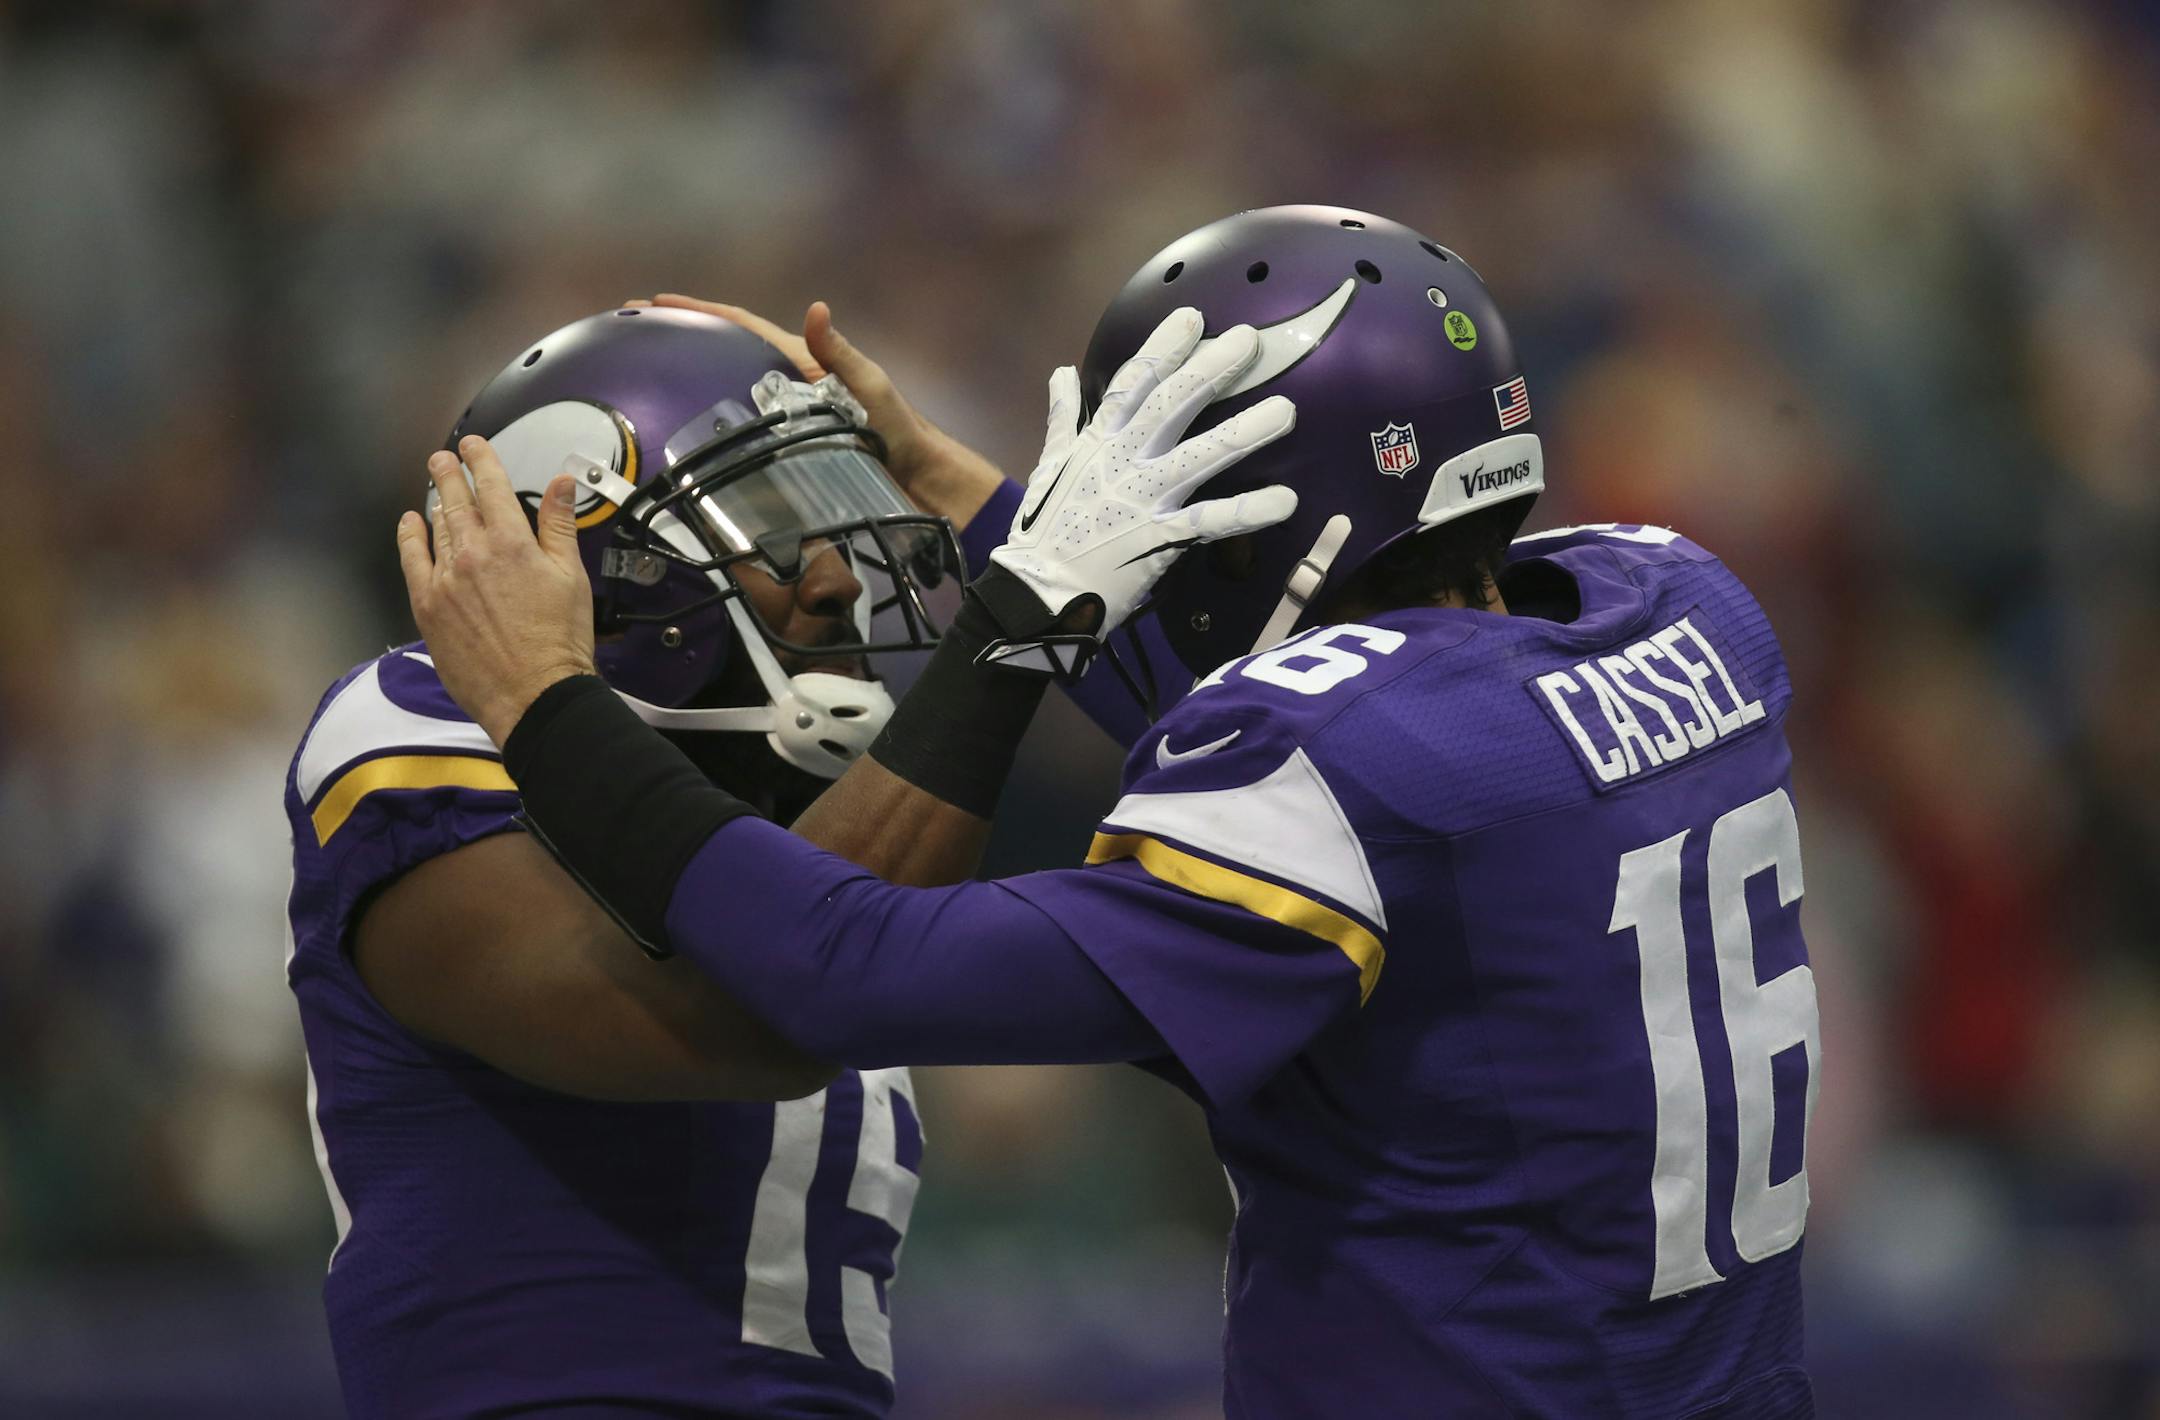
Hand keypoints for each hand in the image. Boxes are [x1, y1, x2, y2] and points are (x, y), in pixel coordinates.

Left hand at [396, 435, 598, 746]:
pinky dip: (409, 538)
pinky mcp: (427, 606)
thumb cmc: (560, 640)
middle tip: (443, 458)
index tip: (473, 446)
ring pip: (435, 528)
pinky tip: (409, 525)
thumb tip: (563, 482)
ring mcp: (444, 579)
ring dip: (435, 504)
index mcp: (511, 541)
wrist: (533, 694)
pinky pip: (412, 561)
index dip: (480, 460)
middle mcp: (471, 552)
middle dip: (449, 474)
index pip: (491, 486)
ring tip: (435, 489)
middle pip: (454, 501)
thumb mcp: (570, 576)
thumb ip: (560, 525)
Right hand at [637, 295, 1006, 528]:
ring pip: (723, 392)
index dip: (700, 311)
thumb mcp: (870, 387)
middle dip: (678, 338)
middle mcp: (786, 386)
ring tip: (643, 379)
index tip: (656, 301)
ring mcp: (783, 419)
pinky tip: (680, 442)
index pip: (741, 326)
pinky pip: (737, 434)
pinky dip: (707, 429)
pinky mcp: (785, 450)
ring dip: (685, 382)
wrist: (919, 481)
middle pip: (722, 354)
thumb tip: (816, 310)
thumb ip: (840, 353)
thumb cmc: (900, 431)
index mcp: (801, 363)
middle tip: (632, 330)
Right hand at [983, 308, 1296, 660]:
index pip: (1133, 383)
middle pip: (1173, 405)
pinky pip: (1212, 521)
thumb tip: (1061, 374)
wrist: (1036, 593)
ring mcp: (1143, 498)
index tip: (1193, 318)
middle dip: (1212, 369)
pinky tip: (1286, 500)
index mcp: (1098, 440)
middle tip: (1250, 340)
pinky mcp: (1160, 538)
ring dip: (1245, 432)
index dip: (1163, 348)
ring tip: (1287, 412)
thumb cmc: (1044, 531)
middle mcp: (1124, 460)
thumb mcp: (1049, 466)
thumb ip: (1062, 419)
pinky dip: (1248, 511)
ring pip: (1201, 456)